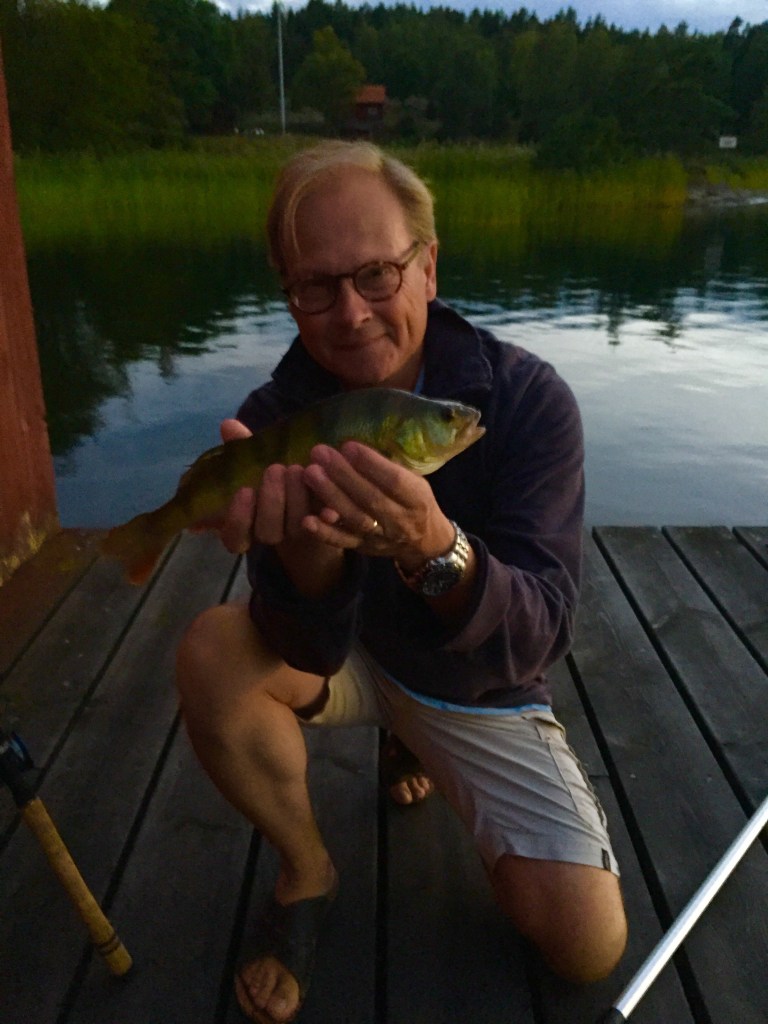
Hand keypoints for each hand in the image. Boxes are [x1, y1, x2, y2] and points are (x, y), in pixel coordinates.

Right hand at [216, 420, 344, 596]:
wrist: (315, 491)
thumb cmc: (277, 475)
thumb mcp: (260, 462)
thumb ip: (243, 448)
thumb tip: (228, 425)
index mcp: (247, 524)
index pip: (234, 536)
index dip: (238, 518)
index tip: (245, 490)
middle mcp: (271, 534)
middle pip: (267, 532)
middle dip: (272, 501)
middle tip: (276, 469)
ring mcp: (297, 536)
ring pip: (295, 528)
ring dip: (297, 501)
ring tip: (300, 469)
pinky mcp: (324, 531)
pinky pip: (325, 530)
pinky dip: (326, 515)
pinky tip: (329, 504)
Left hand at [301, 442, 455, 569]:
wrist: (423, 542)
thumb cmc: (414, 501)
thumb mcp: (415, 481)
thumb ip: (389, 468)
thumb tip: (355, 448)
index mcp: (417, 499)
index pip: (395, 481)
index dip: (371, 463)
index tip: (348, 445)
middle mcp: (400, 520)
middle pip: (370, 498)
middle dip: (343, 474)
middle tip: (320, 453)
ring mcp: (380, 537)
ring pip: (354, 517)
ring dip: (330, 496)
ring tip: (310, 474)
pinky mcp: (363, 548)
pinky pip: (342, 541)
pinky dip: (324, 532)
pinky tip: (307, 519)